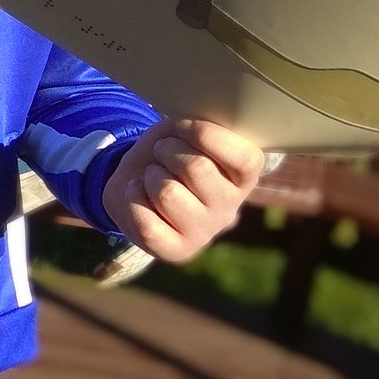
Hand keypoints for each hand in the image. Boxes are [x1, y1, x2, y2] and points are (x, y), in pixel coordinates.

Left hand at [101, 116, 262, 263]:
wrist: (134, 181)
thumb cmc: (168, 152)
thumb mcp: (183, 130)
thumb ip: (196, 127)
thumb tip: (189, 128)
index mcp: (243, 177)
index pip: (245, 158)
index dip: (206, 134)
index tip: (182, 126)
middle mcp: (230, 208)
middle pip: (197, 168)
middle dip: (167, 150)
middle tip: (161, 152)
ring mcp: (204, 233)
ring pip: (168, 193)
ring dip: (150, 174)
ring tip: (151, 174)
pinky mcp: (177, 251)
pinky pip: (147, 225)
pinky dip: (132, 199)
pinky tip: (136, 192)